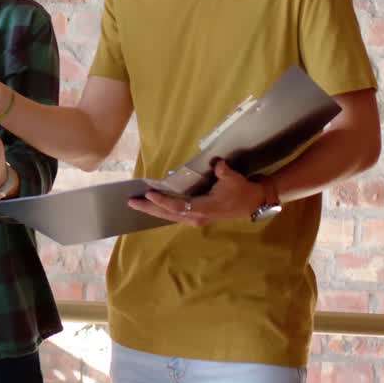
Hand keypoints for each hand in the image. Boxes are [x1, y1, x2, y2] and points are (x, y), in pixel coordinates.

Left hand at [126, 161, 266, 227]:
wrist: (252, 202)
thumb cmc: (241, 190)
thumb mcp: (234, 179)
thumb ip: (224, 172)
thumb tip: (217, 164)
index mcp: (203, 209)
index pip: (178, 206)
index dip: (162, 200)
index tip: (149, 192)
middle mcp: (196, 216)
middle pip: (167, 214)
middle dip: (149, 207)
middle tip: (131, 201)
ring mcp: (195, 218)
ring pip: (168, 216)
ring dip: (152, 209)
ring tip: (136, 203)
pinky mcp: (195, 216)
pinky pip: (173, 214)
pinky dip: (161, 209)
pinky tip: (150, 204)